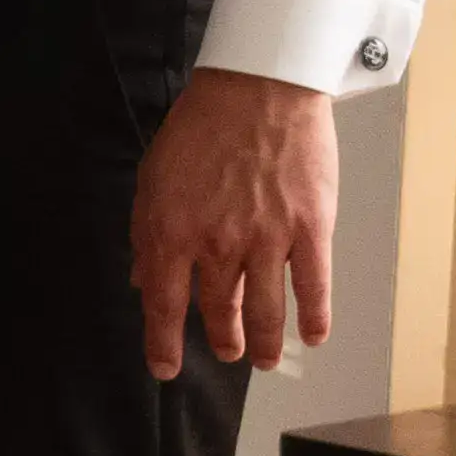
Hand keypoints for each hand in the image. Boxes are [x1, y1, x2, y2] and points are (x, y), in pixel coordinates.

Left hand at [135, 66, 342, 378]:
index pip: (163, 304)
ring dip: (266, 342)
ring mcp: (268, 239)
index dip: (163, 343)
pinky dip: (314, 318)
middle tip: (228, 352)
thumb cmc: (201, 127)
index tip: (165, 368)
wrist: (258, 87)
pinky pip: (314, 286)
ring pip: (268, 310)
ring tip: (264, 359)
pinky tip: (312, 336)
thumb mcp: (153, 177)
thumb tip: (141, 278)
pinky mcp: (310, 228)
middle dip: (223, 340)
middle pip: (220, 311)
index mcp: (172, 232)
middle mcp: (218, 244)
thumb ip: (146, 232)